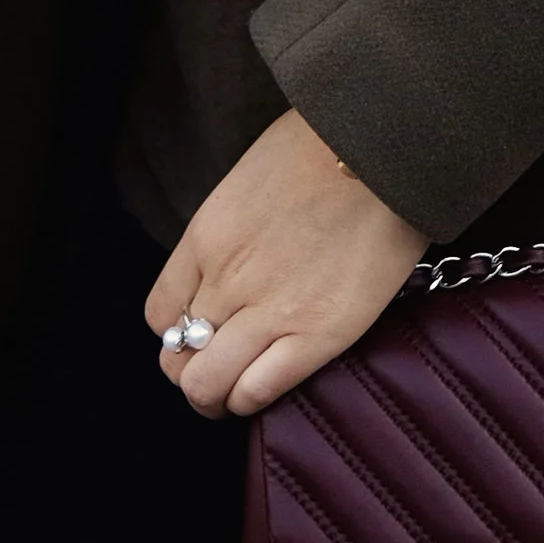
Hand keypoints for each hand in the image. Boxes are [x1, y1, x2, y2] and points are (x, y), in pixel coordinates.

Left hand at [148, 109, 426, 418]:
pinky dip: (252, 399)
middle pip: (177, 357)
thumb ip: (234, 226)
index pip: (160, 313)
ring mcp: (269, 311)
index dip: (178, 331)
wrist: (383, 146)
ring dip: (216, 397)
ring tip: (236, 391)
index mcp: (207, 236)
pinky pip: (258, 391)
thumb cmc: (327, 143)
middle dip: (191, 371)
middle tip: (217, 368)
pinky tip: (266, 385)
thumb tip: (237, 252)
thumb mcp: (253, 177)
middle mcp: (226, 280)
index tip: (200, 333)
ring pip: (208, 387)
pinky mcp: (316, 335)